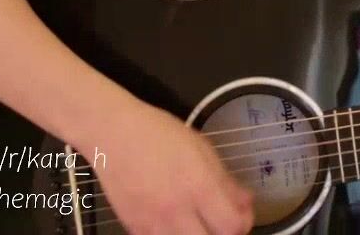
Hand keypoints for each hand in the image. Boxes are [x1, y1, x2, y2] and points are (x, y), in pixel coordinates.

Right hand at [74, 101, 254, 234]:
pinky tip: (175, 222)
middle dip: (223, 233)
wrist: (114, 134)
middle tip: (222, 221)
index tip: (242, 214)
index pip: (232, 226)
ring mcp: (153, 223)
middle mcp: (177, 210)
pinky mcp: (134, 228)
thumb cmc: (159, 134)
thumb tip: (246, 203)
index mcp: (199, 186)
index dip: (244, 223)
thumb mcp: (202, 149)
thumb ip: (226, 181)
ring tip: (199, 222)